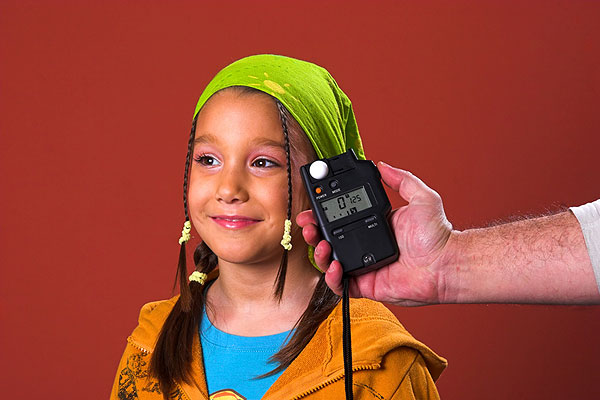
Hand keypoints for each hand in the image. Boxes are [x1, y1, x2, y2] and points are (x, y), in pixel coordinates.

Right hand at [296, 162, 453, 305]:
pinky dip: (332, 278)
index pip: (341, 217)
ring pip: (330, 261)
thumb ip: (402, 180)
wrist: (445, 264)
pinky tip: (336, 266)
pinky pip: (341, 285)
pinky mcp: (365, 285)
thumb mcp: (421, 197)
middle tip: (309, 225)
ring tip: (321, 244)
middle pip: (329, 238)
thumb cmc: (437, 236)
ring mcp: (363, 266)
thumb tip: (383, 165)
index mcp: (373, 225)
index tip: (314, 205)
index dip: (324, 213)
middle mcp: (365, 245)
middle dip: (314, 232)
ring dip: (319, 253)